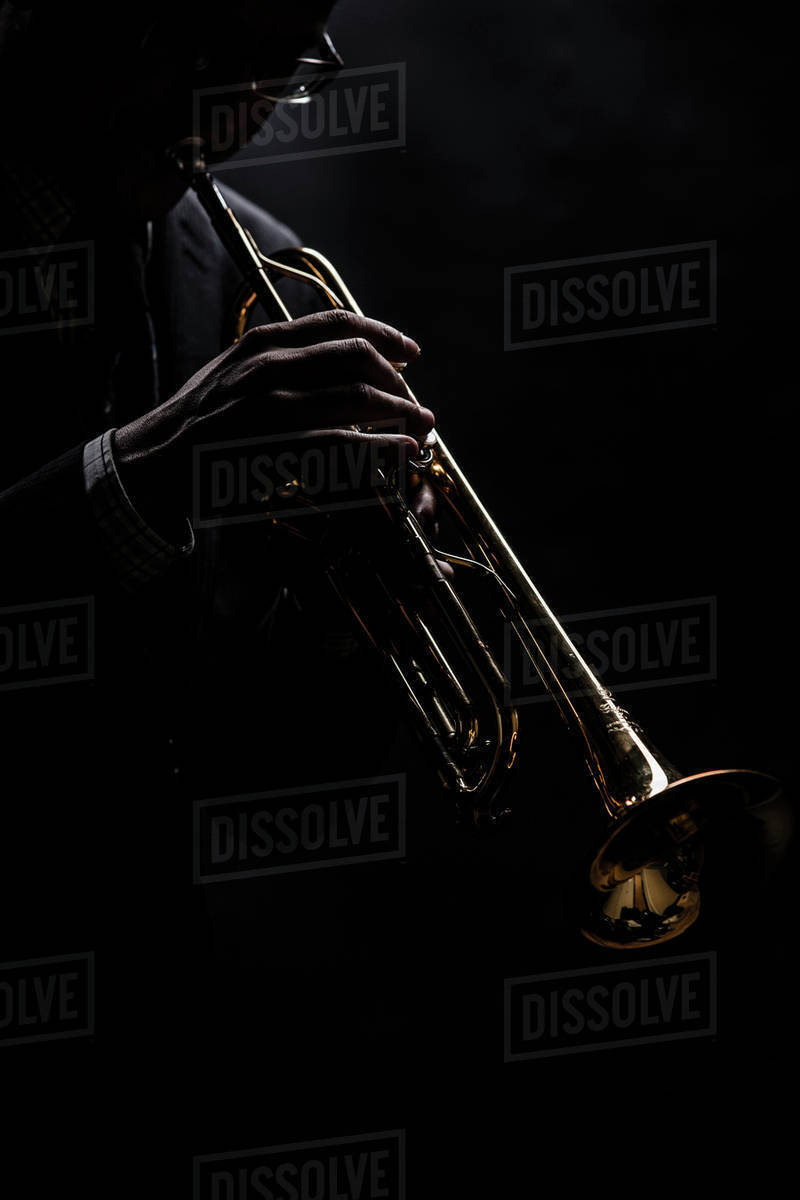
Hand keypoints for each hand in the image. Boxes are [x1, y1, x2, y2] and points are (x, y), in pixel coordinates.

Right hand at [112, 309, 433, 535]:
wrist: (154, 462)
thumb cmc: (200, 423)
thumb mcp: (235, 376)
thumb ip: (280, 364)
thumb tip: (334, 366)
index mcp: (263, 342)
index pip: (338, 323)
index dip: (385, 334)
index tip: (412, 352)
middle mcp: (270, 365)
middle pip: (357, 357)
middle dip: (399, 380)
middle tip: (416, 405)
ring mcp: (271, 406)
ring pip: (356, 396)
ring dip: (400, 412)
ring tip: (421, 430)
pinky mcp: (272, 446)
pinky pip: (341, 442)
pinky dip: (381, 446)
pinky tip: (402, 451)